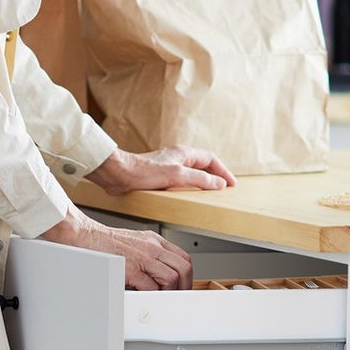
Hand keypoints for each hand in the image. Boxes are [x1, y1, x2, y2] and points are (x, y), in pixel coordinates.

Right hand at [38, 206, 192, 290]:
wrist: (82, 234)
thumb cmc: (102, 242)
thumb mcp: (132, 243)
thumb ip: (147, 257)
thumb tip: (156, 277)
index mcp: (153, 241)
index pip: (183, 258)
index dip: (186, 276)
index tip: (181, 287)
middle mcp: (151, 247)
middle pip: (184, 268)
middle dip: (184, 287)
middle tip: (176, 297)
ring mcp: (142, 257)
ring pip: (172, 278)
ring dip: (169, 293)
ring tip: (160, 300)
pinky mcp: (130, 268)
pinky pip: (152, 287)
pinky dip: (152, 297)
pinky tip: (145, 299)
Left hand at [85, 146, 235, 195]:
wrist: (119, 175)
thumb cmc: (142, 172)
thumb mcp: (177, 175)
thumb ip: (199, 179)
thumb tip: (218, 184)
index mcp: (183, 153)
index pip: (210, 159)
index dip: (223, 171)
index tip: (231, 183)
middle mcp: (176, 158)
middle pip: (202, 165)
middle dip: (215, 175)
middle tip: (224, 187)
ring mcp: (168, 167)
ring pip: (191, 172)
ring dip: (202, 181)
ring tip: (210, 193)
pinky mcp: (159, 177)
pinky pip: (180, 181)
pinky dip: (189, 188)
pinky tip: (188, 197)